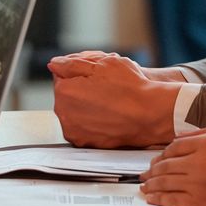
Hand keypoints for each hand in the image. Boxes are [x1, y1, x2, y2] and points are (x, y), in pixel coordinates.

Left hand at [49, 50, 180, 146]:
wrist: (151, 115)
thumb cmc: (130, 87)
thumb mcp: (102, 63)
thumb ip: (72, 63)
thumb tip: (54, 65)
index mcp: (64, 90)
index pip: (61, 76)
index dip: (80, 73)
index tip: (97, 77)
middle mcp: (63, 112)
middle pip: (66, 95)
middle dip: (80, 90)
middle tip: (106, 89)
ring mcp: (73, 130)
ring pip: (74, 112)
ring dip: (85, 106)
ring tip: (109, 103)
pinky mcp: (84, 142)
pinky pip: (82, 127)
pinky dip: (91, 122)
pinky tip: (108, 116)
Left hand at [139, 120, 205, 205]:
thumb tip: (193, 134)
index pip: (175, 146)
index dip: (164, 153)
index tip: (159, 158)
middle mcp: (201, 162)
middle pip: (166, 165)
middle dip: (153, 169)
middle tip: (146, 173)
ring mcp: (202, 185)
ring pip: (167, 183)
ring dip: (152, 184)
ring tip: (145, 186)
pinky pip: (176, 202)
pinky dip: (161, 200)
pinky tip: (154, 200)